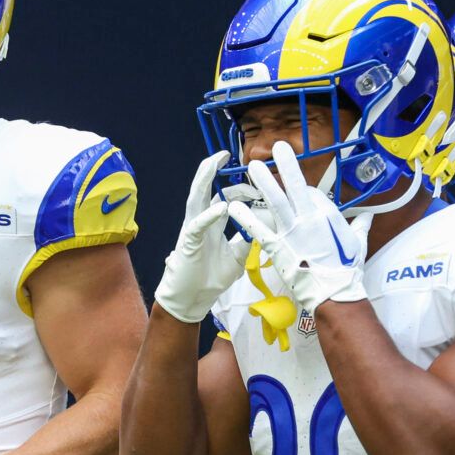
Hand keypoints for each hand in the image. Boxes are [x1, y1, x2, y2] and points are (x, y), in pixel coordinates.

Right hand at [155, 151, 246, 323]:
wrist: (192, 299)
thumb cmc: (209, 278)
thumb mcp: (237, 257)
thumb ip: (248, 240)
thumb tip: (266, 226)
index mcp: (212, 224)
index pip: (225, 198)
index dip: (240, 190)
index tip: (258, 188)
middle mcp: (200, 222)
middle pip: (205, 189)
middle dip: (213, 169)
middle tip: (227, 155)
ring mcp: (192, 229)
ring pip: (196, 197)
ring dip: (204, 179)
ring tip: (213, 162)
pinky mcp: (188, 242)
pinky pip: (197, 224)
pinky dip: (209, 215)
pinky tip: (221, 207)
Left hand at [226, 141, 367, 313]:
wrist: (333, 293)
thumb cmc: (347, 270)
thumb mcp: (358, 244)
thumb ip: (360, 226)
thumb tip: (368, 216)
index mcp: (328, 215)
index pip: (312, 194)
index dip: (304, 192)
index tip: (299, 195)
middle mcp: (309, 219)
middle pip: (295, 187)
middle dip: (287, 165)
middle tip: (276, 147)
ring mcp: (292, 232)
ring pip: (276, 201)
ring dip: (264, 182)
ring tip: (252, 166)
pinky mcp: (278, 248)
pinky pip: (258, 229)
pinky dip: (245, 217)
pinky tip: (233, 206)